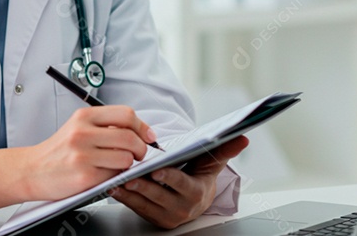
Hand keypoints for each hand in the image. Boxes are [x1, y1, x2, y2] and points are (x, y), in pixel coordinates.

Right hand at [22, 106, 156, 200]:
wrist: (32, 170)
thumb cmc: (59, 151)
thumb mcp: (78, 128)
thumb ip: (105, 126)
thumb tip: (140, 131)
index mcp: (84, 116)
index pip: (126, 114)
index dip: (142, 127)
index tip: (148, 136)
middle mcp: (83, 132)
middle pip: (130, 137)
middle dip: (141, 149)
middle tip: (138, 154)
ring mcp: (83, 154)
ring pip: (126, 158)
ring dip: (128, 165)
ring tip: (117, 165)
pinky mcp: (85, 176)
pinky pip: (114, 175)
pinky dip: (114, 177)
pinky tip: (104, 175)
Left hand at [111, 135, 248, 228]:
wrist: (194, 199)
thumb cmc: (199, 177)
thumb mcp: (212, 163)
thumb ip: (225, 150)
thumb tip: (242, 137)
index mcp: (196, 193)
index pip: (182, 185)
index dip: (169, 177)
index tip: (157, 169)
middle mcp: (181, 208)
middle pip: (159, 195)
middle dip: (143, 185)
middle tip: (129, 174)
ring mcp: (165, 215)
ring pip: (144, 203)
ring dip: (128, 191)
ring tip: (116, 178)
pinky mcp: (152, 218)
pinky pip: (135, 208)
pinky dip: (123, 197)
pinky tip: (114, 186)